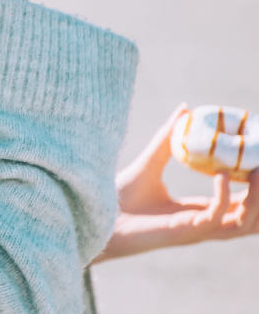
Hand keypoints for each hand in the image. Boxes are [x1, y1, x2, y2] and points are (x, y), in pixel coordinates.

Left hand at [94, 104, 258, 262]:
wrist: (99, 214)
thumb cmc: (123, 194)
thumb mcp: (151, 160)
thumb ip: (169, 138)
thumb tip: (185, 110)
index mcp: (202, 210)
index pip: (243, 203)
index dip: (258, 187)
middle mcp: (205, 223)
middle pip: (253, 218)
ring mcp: (197, 230)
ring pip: (244, 223)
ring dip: (257, 199)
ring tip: (257, 170)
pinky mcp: (185, 232)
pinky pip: (216, 217)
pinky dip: (223, 196)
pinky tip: (221, 174)